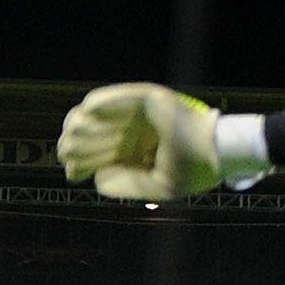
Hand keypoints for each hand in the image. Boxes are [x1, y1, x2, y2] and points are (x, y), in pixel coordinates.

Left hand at [59, 83, 221, 199]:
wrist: (218, 153)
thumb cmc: (193, 171)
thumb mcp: (156, 186)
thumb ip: (128, 184)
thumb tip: (97, 181)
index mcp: (140, 150)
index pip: (105, 154)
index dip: (85, 163)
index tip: (71, 174)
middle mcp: (138, 130)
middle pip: (99, 135)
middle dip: (79, 145)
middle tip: (66, 155)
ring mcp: (142, 113)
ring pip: (103, 116)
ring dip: (84, 127)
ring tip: (72, 137)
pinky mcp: (148, 98)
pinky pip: (118, 98)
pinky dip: (101, 105)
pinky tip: (86, 115)